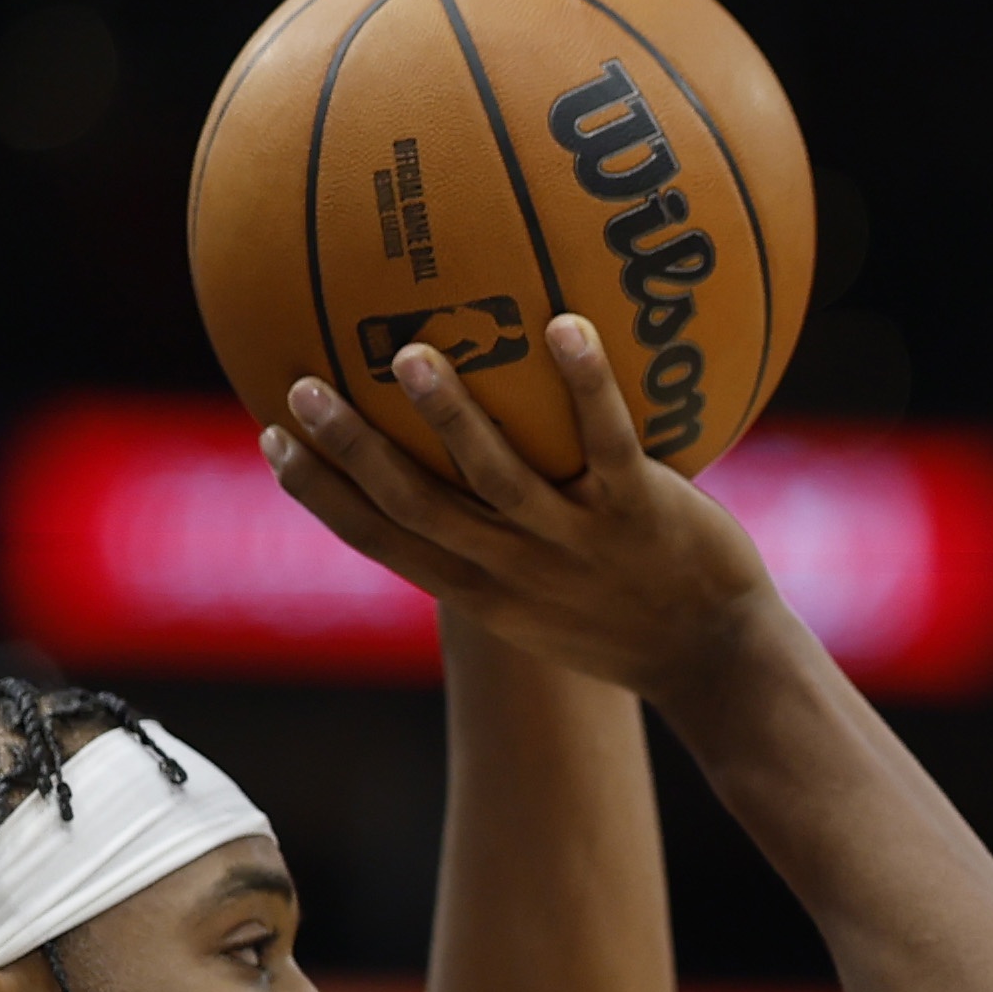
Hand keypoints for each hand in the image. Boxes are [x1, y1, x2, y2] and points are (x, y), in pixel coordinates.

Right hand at [261, 317, 789, 708]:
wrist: (720, 667)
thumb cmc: (627, 619)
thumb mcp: (543, 601)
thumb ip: (494, 542)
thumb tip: (452, 462)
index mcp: (483, 590)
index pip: (383, 542)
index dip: (322, 495)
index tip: (272, 439)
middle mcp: (519, 569)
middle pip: (417, 508)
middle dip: (353, 452)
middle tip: (302, 388)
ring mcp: (579, 543)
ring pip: (500, 480)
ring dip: (452, 420)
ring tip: (414, 357)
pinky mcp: (643, 515)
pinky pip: (609, 443)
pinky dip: (587, 386)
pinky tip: (566, 325)